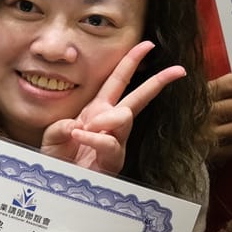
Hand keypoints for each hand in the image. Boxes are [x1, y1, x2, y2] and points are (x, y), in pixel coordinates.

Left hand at [40, 40, 184, 174]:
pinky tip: (79, 136)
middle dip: (158, 81)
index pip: (118, 81)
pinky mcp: (114, 160)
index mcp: (97, 111)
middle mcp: (111, 124)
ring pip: (124, 117)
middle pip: (138, 98)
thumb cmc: (57, 161)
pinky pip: (109, 142)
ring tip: (85, 128)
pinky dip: (93, 137)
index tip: (148, 44)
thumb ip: (61, 127)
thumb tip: (81, 125)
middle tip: (179, 70)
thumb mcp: (52, 136)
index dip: (132, 61)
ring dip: (105, 119)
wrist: (57, 187)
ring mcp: (115, 142)